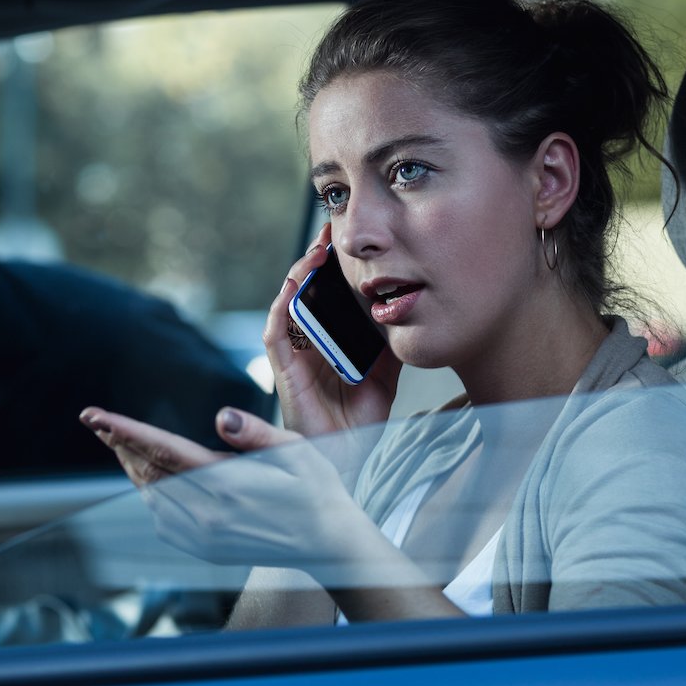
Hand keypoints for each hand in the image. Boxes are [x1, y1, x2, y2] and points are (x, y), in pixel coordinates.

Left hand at [81, 405, 367, 569]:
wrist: (329, 546)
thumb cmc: (317, 490)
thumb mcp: (296, 452)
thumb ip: (255, 433)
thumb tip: (221, 416)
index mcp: (228, 484)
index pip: (162, 449)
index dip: (124, 430)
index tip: (93, 416)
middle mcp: (210, 515)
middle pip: (148, 471)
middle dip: (119, 443)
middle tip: (96, 421)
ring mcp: (205, 537)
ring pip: (151, 495)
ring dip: (133, 467)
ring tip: (122, 443)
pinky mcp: (206, 550)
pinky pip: (164, 519)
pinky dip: (150, 494)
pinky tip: (151, 477)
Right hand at [266, 224, 400, 467]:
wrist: (350, 456)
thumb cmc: (361, 418)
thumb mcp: (386, 370)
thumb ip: (390, 342)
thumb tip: (409, 308)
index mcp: (328, 338)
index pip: (325, 293)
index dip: (332, 265)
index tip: (346, 238)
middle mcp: (307, 341)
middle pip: (305, 290)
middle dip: (315, 258)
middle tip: (330, 229)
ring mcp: (293, 353)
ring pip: (288, 303)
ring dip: (299, 274)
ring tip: (317, 249)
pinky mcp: (283, 369)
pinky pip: (276, 331)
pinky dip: (283, 305)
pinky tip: (294, 284)